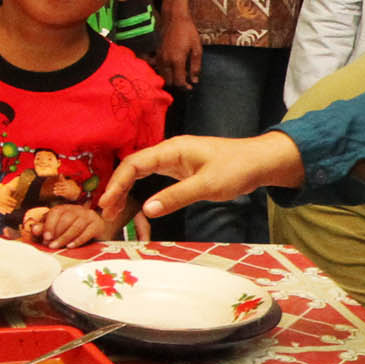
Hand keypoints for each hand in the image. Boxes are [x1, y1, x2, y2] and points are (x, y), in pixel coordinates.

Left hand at [23, 203, 108, 249]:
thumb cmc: (73, 231)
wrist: (96, 232)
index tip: (45, 237)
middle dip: (57, 233)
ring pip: (76, 226)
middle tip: (50, 245)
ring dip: (65, 237)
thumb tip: (34, 229)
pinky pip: (87, 232)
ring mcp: (89, 216)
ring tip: (57, 247)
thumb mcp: (57, 229)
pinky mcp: (97, 225)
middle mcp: (77, 209)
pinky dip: (78, 240)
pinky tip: (70, 246)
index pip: (56, 212)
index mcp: (66, 208)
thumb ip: (45, 229)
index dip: (49, 224)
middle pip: (66, 219)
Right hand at [97, 131, 303, 226]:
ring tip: (113, 211)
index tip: (105, 203)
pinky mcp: (181, 169)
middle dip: (116, 188)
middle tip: (105, 213)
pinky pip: (153, 177)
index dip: (116, 184)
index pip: (134, 164)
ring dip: (125, 189)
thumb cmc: (237, 168)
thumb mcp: (207, 186)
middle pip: (132, 167)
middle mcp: (169, 152)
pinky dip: (140, 190)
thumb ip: (177, 197)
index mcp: (172, 150)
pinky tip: (133, 203)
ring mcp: (174, 160)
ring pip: (141, 172)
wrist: (259, 162)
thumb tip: (147, 209)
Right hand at [156, 10, 202, 90]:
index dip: (185, 87)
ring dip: (170, 79)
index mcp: (177, 60)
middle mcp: (166, 61)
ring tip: (180, 76)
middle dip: (177, 85)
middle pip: (169, 82)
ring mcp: (159, 57)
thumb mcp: (197, 48)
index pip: (178, 82)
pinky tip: (172, 68)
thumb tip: (194, 80)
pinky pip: (159, 68)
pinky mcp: (156, 53)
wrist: (174, 17)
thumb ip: (196, 66)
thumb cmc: (187, 31)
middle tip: (186, 83)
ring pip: (162, 76)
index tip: (190, 87)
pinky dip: (165, 72)